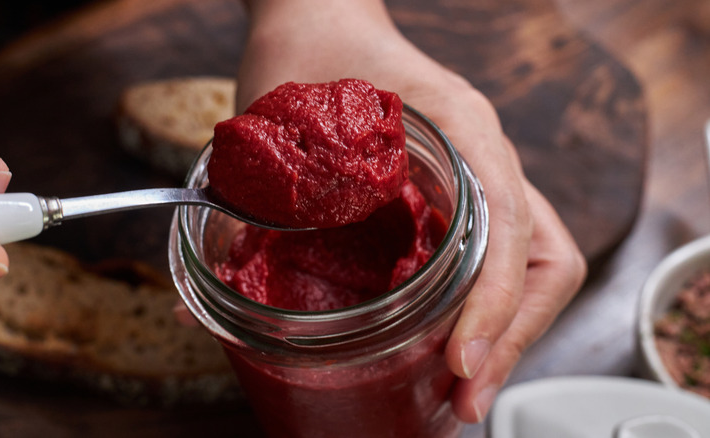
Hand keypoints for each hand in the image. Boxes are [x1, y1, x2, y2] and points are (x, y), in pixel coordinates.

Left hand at [237, 0, 586, 422]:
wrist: (319, 16)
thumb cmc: (304, 51)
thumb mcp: (282, 123)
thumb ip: (253, 206)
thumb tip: (206, 309)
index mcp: (461, 128)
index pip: (510, 228)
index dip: (494, 305)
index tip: (459, 361)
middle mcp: (485, 156)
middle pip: (544, 259)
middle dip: (514, 335)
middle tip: (465, 396)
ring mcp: (479, 177)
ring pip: (532, 265)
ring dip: (508, 332)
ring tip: (459, 388)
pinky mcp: (459, 195)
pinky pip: (498, 259)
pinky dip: (485, 311)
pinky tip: (445, 346)